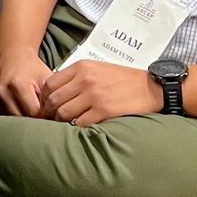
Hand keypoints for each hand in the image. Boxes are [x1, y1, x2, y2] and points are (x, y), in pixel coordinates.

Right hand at [0, 46, 51, 116]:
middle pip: (21, 119)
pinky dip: (12, 115)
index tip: (49, 113)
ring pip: (11, 120)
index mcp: (17, 85)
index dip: (44, 116)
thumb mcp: (46, 78)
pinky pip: (2, 115)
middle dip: (33, 119)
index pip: (33, 113)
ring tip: (30, 110)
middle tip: (41, 113)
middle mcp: (1, 91)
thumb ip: (52, 98)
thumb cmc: (32, 66)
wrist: (12, 54)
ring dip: (22, 119)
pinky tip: (19, 107)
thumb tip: (55, 117)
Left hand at [39, 61, 160, 127]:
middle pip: (53, 100)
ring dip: (61, 122)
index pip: (49, 84)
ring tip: (65, 126)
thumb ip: (76, 77)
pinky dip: (76, 128)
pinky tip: (80, 128)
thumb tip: (55, 93)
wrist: (152, 87)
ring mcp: (94, 95)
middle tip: (52, 120)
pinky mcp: (104, 110)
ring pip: (63, 113)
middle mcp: (85, 79)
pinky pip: (79, 123)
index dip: (44, 98)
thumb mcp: (97, 69)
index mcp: (81, 67)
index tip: (46, 106)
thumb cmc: (124, 80)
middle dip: (49, 113)